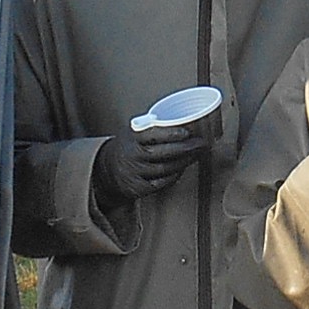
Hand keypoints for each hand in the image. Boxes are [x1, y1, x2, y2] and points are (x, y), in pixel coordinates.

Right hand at [97, 114, 218, 202]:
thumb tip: (185, 121)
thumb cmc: (129, 148)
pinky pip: (161, 183)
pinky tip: (183, 168)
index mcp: (132, 138)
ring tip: (197, 154)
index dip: (170, 134)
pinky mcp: (138, 188)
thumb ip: (153, 129)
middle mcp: (133, 155)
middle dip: (185, 149)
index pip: (151, 134)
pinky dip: (174, 176)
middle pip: (162, 153)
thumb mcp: (134, 133)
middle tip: (201, 144)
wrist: (106, 170)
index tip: (187, 132)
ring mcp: (135, 173)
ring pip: (165, 169)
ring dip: (184, 162)